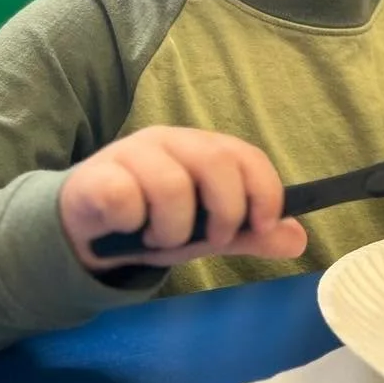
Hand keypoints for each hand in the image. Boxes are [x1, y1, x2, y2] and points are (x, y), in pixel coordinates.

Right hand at [59, 126, 307, 270]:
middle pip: (215, 161)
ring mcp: (130, 154)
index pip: (245, 155)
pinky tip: (125, 229)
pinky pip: (124, 197)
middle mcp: (170, 141)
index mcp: (201, 149)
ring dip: (173, 229)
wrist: (84, 229)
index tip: (263, 225)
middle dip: (225, 212)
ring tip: (160, 240)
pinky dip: (132, 223)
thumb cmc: (151, 222)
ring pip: (171, 185)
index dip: (264, 190)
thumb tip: (299, 238)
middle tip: (211, 240)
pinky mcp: (95, 176)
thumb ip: (249, 234)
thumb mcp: (206, 232)